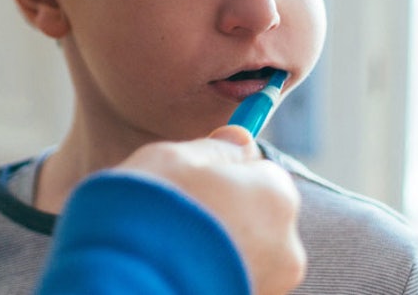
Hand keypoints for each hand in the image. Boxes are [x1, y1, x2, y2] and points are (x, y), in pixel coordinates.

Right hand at [115, 127, 304, 294]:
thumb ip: (217, 148)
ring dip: (217, 245)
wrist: (130, 278)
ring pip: (244, 250)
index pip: (262, 172)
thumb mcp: (177, 158)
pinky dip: (210, 269)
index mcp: (276, 196)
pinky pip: (230, 275)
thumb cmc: (155, 210)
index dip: (227, 173)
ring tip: (174, 244)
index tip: (197, 177)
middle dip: (225, 212)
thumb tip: (240, 137)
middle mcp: (287, 244)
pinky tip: (177, 267)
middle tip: (179, 212)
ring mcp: (271, 283)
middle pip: (257, 215)